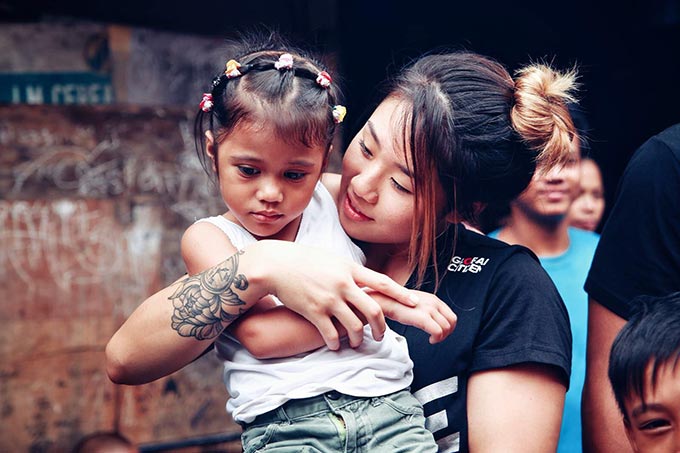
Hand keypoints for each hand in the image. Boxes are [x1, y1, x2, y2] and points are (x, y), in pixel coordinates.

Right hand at [246, 240, 416, 349]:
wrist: (275, 264)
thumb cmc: (303, 260)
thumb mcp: (332, 259)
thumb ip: (349, 271)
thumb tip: (365, 279)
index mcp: (349, 269)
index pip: (383, 283)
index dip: (401, 294)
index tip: (415, 303)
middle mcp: (342, 284)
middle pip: (373, 310)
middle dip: (381, 327)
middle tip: (380, 335)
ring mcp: (328, 299)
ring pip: (354, 326)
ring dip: (358, 338)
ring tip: (356, 342)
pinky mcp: (313, 311)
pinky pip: (331, 334)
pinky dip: (335, 343)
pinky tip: (335, 346)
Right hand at [367, 289, 456, 343]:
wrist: (383, 301)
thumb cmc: (395, 304)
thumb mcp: (415, 304)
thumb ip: (425, 309)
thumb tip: (432, 320)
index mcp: (433, 299)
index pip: (451, 315)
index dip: (448, 327)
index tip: (440, 333)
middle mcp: (433, 302)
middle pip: (452, 322)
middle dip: (447, 333)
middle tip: (437, 338)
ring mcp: (429, 309)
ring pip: (447, 328)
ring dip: (442, 337)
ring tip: (432, 339)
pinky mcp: (423, 317)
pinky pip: (438, 332)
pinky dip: (437, 339)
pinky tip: (430, 340)